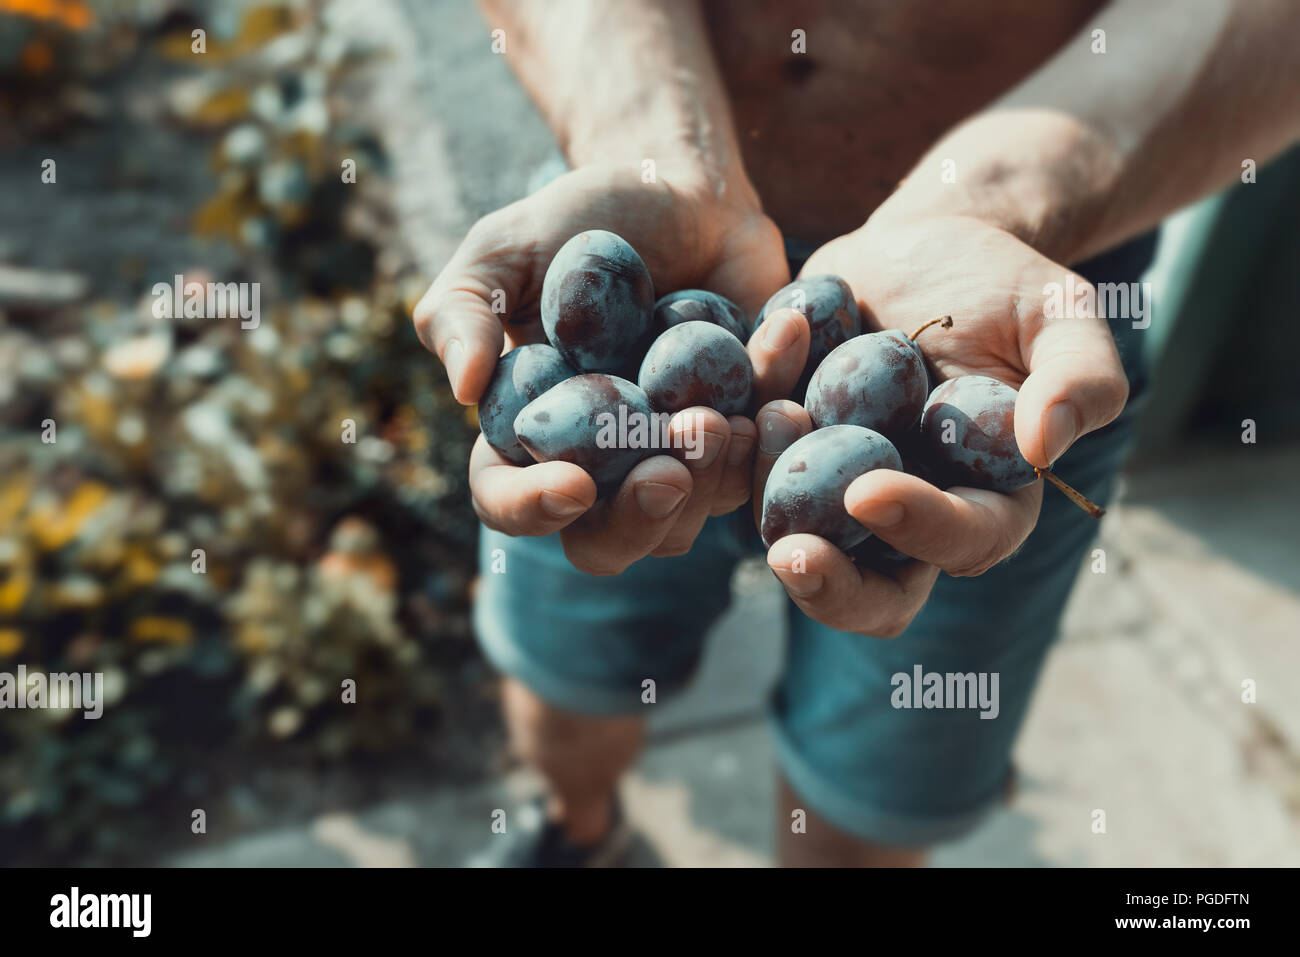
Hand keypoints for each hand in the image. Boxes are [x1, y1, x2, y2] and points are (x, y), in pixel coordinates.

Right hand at [414, 163, 808, 573]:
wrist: (679, 191)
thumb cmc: (579, 221)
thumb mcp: (503, 250)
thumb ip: (461, 311)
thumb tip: (463, 390)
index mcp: (529, 435)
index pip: (508, 501)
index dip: (531, 509)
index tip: (571, 485)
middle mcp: (597, 466)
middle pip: (606, 544)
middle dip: (638, 519)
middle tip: (668, 469)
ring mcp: (673, 458)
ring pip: (692, 518)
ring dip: (712, 479)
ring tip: (725, 415)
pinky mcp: (741, 435)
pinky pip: (763, 454)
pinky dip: (775, 413)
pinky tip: (781, 337)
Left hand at [756, 211, 1127, 635]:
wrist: (921, 249)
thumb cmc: (1003, 288)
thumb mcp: (1062, 312)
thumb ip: (1079, 378)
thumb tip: (1045, 448)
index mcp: (983, 502)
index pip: (961, 543)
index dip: (919, 529)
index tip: (870, 490)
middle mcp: (904, 515)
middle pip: (870, 591)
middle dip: (829, 588)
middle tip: (790, 556)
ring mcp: (833, 488)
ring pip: (790, 532)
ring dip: (768, 488)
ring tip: (769, 411)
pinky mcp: (779, 452)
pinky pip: (745, 462)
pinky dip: (742, 419)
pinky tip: (774, 339)